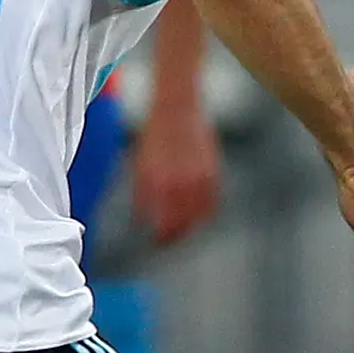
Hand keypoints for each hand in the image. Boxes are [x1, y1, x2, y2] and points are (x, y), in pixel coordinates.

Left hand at [132, 100, 222, 246]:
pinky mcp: (213, 173)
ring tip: (183, 227)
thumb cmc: (154, 137)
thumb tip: (142, 220)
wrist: (176, 110)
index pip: (164, 226)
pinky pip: (213, 202)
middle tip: (169, 239)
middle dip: (175, 236)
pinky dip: (206, 211)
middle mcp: (181, 185)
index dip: (160, 239)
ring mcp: (200, 179)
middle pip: (184, 226)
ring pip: (201, 217)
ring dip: (192, 225)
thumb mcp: (140, 167)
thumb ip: (142, 196)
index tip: (156, 242)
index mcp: (160, 185)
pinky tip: (198, 212)